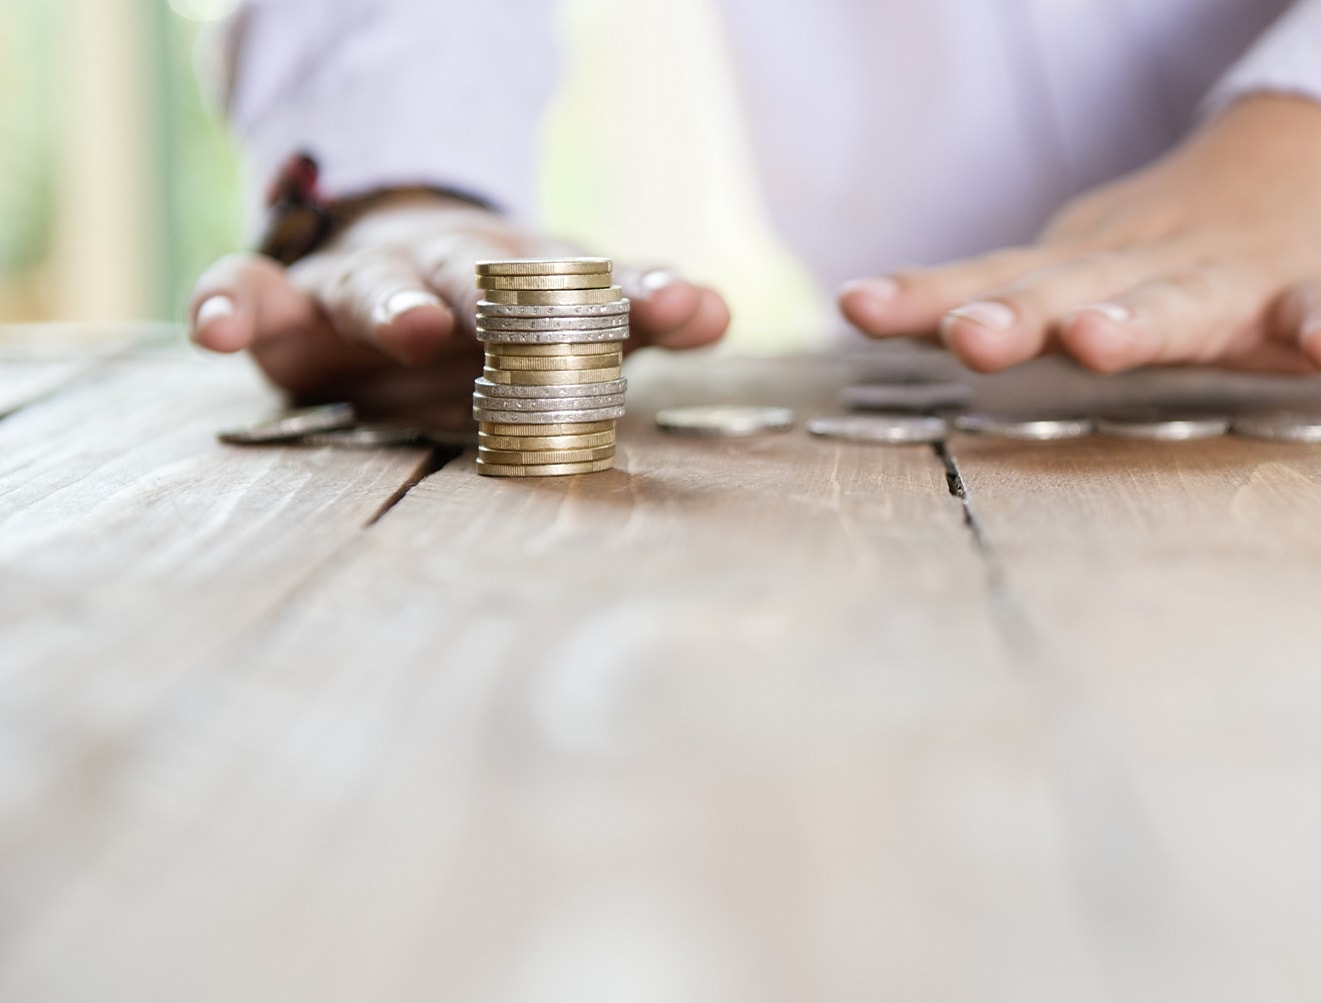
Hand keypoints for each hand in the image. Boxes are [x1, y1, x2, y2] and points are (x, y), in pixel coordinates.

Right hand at [187, 193, 729, 411]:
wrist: (399, 273)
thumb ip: (643, 317)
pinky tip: (213, 330)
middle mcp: (446, 269)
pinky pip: (249, 295)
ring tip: (415, 328)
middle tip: (544, 318)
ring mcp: (363, 284)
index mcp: (525, 275)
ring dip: (398, 304)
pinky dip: (228, 305)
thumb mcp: (576, 319)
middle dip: (511, 298)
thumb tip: (720, 311)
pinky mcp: (287, 309)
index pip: (592, 283)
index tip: (689, 308)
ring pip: (375, 287)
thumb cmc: (501, 314)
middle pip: (480, 276)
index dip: (638, 296)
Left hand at [840, 94, 1320, 374]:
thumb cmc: (1169, 247)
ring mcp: (1235, 280)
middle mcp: (1148, 268)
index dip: (928, 297)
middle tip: (971, 337)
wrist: (1306, 170)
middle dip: (1020, 316)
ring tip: (1100, 341)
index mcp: (1086, 269)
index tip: (863, 308)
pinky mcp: (1316, 289)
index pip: (995, 280)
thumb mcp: (1080, 260)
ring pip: (1184, 303)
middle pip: (1076, 292)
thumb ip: (992, 293)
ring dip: (1141, 321)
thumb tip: (861, 310)